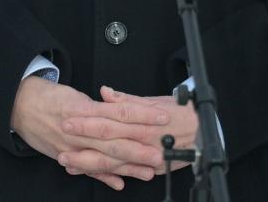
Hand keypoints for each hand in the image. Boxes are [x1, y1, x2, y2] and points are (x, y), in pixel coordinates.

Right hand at [10, 76, 169, 190]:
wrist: (20, 106)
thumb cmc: (50, 97)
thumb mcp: (76, 94)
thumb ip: (100, 103)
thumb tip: (120, 105)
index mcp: (85, 109)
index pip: (120, 112)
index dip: (142, 115)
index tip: (161, 117)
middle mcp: (80, 130)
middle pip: (115, 139)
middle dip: (139, 148)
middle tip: (159, 153)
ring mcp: (72, 147)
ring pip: (104, 158)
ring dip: (126, 167)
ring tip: (147, 171)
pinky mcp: (65, 157)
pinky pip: (87, 170)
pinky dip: (103, 177)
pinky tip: (119, 183)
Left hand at [59, 86, 197, 177]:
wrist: (205, 131)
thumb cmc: (180, 111)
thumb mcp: (155, 100)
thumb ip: (128, 100)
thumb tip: (105, 92)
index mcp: (142, 121)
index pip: (109, 121)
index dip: (87, 121)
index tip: (69, 118)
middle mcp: (143, 140)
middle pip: (108, 144)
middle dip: (82, 145)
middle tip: (61, 143)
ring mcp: (146, 157)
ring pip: (114, 163)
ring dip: (89, 163)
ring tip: (67, 161)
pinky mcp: (151, 168)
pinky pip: (125, 173)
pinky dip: (107, 175)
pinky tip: (90, 172)